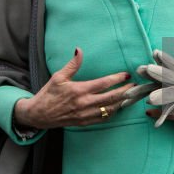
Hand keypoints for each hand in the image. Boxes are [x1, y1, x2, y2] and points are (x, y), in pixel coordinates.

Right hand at [13, 48, 132, 128]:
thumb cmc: (48, 94)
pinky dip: (112, 113)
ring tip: (130, 96)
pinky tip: (118, 107)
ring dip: (122, 103)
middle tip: (135, 86)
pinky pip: (103, 118)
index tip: (126, 75)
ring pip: (109, 110)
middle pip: (111, 98)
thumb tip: (79, 50)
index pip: (103, 84)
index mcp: (79, 90)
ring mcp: (85, 115)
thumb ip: (72, 64)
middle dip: (125, 91)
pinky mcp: (84, 122)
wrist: (39, 114)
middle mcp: (84, 103)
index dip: (117, 79)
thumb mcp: (58, 76)